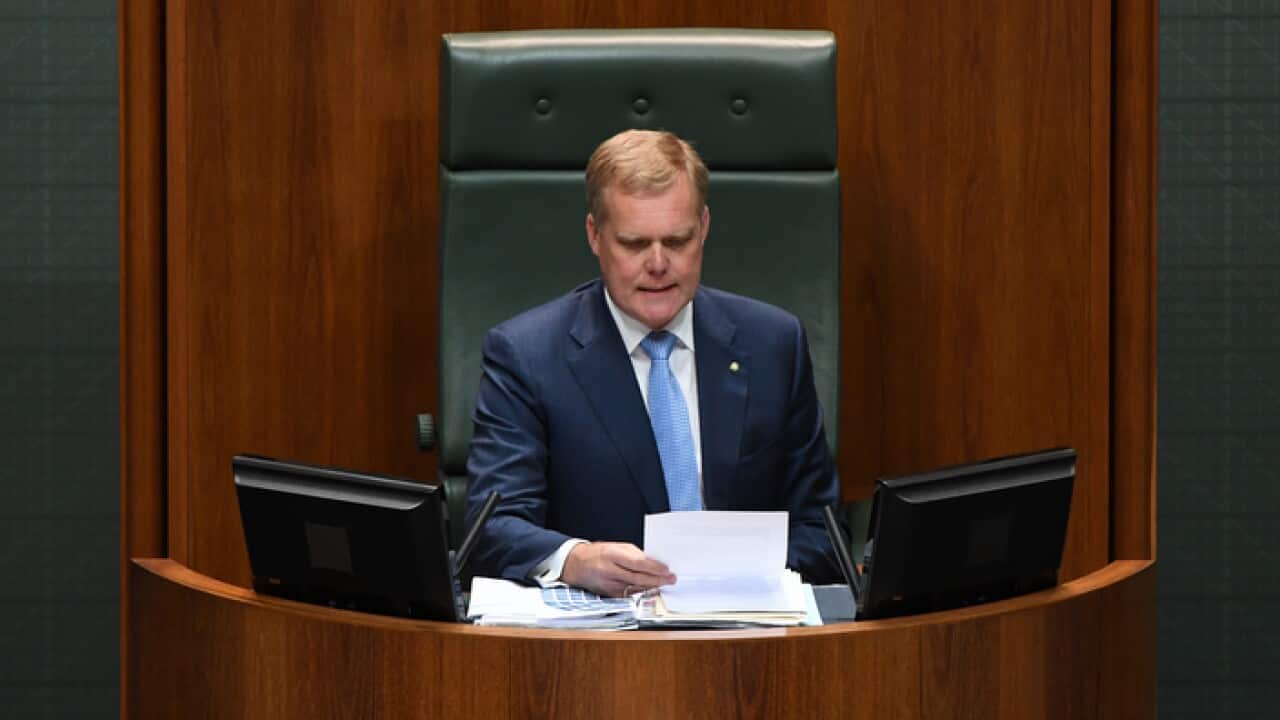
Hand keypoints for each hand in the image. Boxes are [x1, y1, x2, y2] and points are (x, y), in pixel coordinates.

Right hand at [561, 542, 675, 596]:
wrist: (576, 564)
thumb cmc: (597, 553)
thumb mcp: (615, 546)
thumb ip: (633, 554)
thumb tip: (652, 562)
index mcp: (612, 554)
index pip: (638, 562)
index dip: (654, 567)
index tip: (666, 569)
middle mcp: (609, 570)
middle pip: (639, 578)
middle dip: (658, 579)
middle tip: (671, 579)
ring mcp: (608, 584)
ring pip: (635, 588)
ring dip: (652, 586)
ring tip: (664, 583)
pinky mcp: (608, 594)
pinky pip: (629, 594)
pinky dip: (641, 591)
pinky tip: (650, 589)